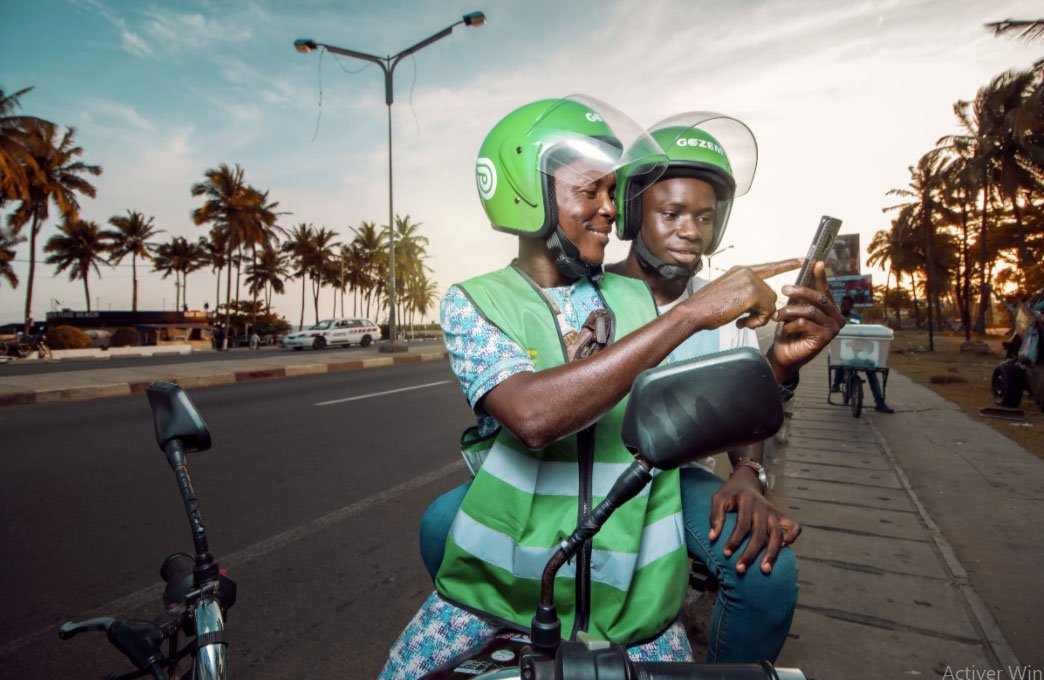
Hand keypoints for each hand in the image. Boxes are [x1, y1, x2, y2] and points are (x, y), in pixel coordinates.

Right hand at [685, 258, 801, 331]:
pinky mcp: (752, 292)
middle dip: (762, 311)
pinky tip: (743, 322)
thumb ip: (747, 295)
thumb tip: (763, 308)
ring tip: (743, 321)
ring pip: (771, 303)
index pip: (769, 267)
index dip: (786, 264)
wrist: (694, 312)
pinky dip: (758, 321)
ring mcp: (750, 280)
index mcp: (741, 271)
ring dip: (760, 317)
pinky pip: (768, 310)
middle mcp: (747, 272)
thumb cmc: (707, 308)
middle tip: (746, 321)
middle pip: (771, 293)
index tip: (801, 260)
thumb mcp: (729, 295)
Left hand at [708, 466, 801, 573]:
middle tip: (740, 569)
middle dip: (750, 553)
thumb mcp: (719, 498)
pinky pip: (793, 527)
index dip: (734, 540)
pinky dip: (791, 538)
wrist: (746, 481)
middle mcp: (763, 507)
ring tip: (765, 570)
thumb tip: (712, 537)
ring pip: (778, 534)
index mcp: (747, 501)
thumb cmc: (731, 493)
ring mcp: (774, 512)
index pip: (742, 524)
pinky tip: (783, 550)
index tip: (726, 554)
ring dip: (772, 553)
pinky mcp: (781, 515)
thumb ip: (715, 515)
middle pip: (760, 533)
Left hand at [768, 261, 844, 375]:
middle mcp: (836, 317)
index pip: (825, 289)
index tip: (817, 262)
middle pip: (819, 298)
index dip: (821, 276)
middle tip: (785, 288)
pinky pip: (805, 323)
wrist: (784, 354)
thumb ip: (800, 297)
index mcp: (830, 308)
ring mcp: (833, 328)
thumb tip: (801, 277)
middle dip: (800, 291)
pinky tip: (784, 329)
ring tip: (778, 315)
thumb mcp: (794, 310)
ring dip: (790, 311)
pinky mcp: (825, 338)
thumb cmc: (790, 332)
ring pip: (810, 310)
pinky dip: (791, 325)